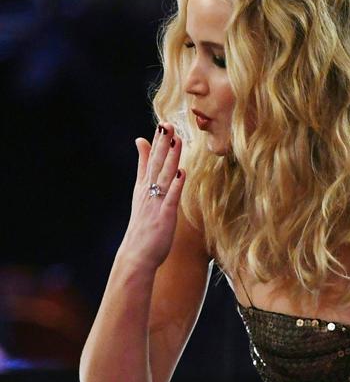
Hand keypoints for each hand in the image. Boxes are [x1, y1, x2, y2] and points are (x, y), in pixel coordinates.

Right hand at [120, 122, 184, 269]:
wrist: (136, 256)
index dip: (155, 144)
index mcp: (142, 190)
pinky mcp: (164, 215)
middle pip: (155, 164)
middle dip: (162, 144)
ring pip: (164, 176)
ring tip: (177, 140)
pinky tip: (182, 171)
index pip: (148, 162)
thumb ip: (144, 182)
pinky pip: (171, 197)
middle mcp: (148, 194)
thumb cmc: (142, 231)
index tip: (161, 126)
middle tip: (168, 124)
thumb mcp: (141, 202)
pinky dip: (176, 184)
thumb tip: (143, 171)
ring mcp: (156, 204)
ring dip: (171, 157)